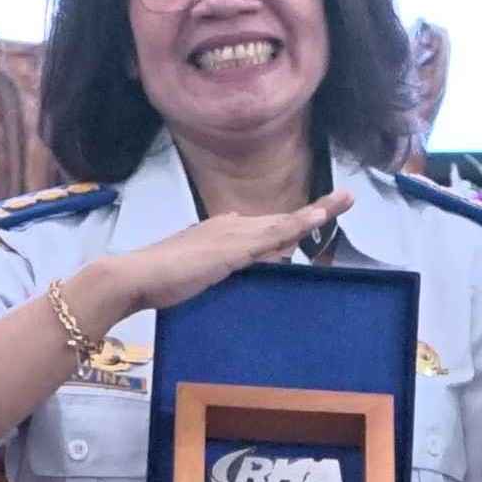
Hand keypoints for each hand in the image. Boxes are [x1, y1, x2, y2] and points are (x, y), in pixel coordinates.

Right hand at [73, 188, 353, 323]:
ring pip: (282, 222)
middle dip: (314, 211)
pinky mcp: (233, 247)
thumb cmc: (160, 282)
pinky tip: (318, 218)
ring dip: (314, 212)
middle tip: (346, 199)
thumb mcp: (199, 278)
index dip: (292, 223)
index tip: (315, 217)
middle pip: (280, 220)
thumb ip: (220, 274)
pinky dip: (297, 223)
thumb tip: (245, 275)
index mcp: (221, 232)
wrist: (136, 276)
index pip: (265, 228)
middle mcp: (230, 226)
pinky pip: (274, 233)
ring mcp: (232, 234)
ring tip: (344, 201)